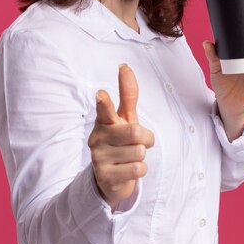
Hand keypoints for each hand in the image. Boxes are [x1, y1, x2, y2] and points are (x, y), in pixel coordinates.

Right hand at [87, 64, 154, 210]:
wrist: (111, 177)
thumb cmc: (121, 141)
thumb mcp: (125, 118)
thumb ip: (127, 94)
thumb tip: (124, 66)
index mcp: (104, 121)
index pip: (104, 109)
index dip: (104, 102)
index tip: (101, 94)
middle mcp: (98, 137)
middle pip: (136, 133)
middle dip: (145, 140)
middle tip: (137, 143)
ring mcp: (99, 158)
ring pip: (139, 153)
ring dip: (141, 156)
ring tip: (129, 158)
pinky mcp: (105, 176)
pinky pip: (137, 169)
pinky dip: (140, 170)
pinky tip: (128, 169)